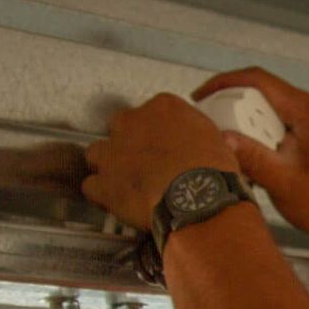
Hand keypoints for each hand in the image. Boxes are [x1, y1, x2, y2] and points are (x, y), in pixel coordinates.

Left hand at [81, 93, 237, 230]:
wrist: (199, 201)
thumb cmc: (212, 174)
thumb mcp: (217, 141)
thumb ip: (199, 135)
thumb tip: (202, 143)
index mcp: (163, 108)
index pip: (152, 111)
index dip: (155, 131)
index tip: (162, 142)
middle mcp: (133, 123)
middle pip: (120, 127)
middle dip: (129, 143)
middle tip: (145, 161)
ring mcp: (114, 152)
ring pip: (97, 153)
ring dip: (108, 166)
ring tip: (125, 181)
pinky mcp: (104, 183)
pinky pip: (91, 186)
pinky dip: (101, 194)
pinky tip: (115, 201)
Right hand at [192, 67, 308, 248]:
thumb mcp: (284, 182)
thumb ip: (252, 158)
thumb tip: (219, 137)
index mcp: (307, 111)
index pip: (258, 80)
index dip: (224, 82)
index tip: (200, 97)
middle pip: (260, 93)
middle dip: (229, 106)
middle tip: (205, 125)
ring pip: (266, 112)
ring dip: (242, 125)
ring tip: (220, 145)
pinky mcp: (308, 139)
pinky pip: (274, 128)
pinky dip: (256, 139)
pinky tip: (244, 161)